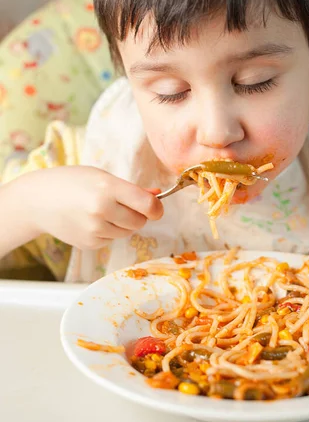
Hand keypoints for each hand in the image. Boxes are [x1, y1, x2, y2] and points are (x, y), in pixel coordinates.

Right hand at [23, 166, 163, 249]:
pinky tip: (90, 221)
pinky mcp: (89, 244)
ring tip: (102, 211)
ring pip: (127, 233)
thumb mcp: (102, 177)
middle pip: (139, 222)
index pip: (147, 205)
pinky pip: (111, 240)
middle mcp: (102, 211)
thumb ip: (132, 189)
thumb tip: (158, 195)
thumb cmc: (73, 183)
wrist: (38, 201)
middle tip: (122, 205)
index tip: (156, 208)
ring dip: (122, 224)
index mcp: (108, 188)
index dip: (156, 208)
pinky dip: (107, 232)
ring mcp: (95, 230)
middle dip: (137, 215)